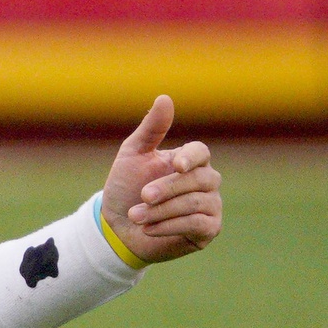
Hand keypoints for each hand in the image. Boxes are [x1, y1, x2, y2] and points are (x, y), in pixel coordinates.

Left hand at [101, 95, 222, 264]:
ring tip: (135, 216)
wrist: (117, 227)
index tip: (177, 165)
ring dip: (162, 210)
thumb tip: (165, 98)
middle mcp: (206, 180)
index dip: (191, 158)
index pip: (201, 152)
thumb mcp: (132, 155)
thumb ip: (151, 129)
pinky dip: (170, 226)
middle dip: (168, 189)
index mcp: (189, 160)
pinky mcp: (209, 228)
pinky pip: (198, 224)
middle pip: (199, 179)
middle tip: (142, 197)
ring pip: (196, 203)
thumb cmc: (126, 188)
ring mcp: (211, 205)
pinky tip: (148, 229)